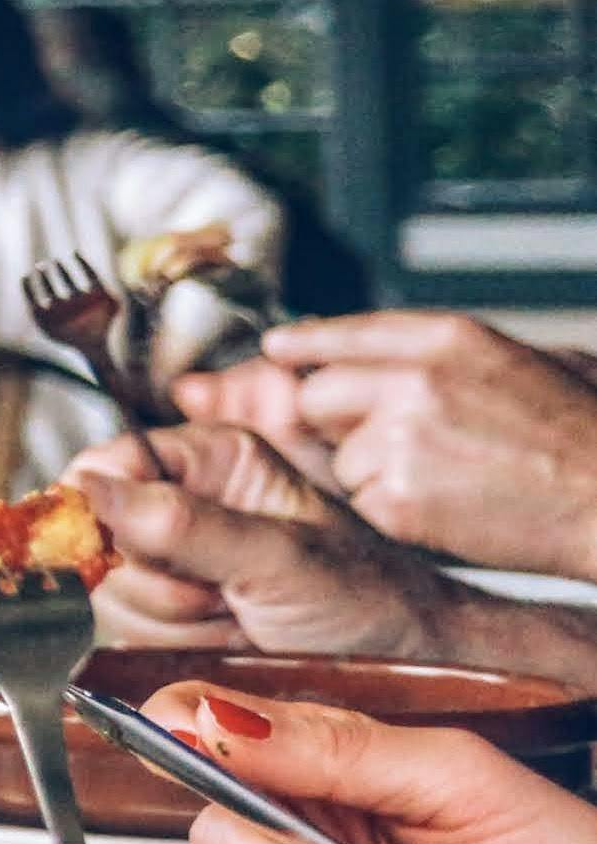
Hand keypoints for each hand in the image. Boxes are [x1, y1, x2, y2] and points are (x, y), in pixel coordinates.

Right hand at [69, 423, 468, 663]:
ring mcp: (173, 560)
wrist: (409, 668)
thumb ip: (185, 524)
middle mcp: (184, 501)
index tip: (123, 548)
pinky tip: (226, 639)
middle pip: (96, 535)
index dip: (97, 507)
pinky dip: (173, 646)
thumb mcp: (280, 559)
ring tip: (238, 619)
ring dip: (169, 619)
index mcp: (212, 460)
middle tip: (222, 596)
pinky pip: (128, 629)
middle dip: (153, 580)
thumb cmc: (370, 600)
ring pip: (109, 589)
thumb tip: (90, 489)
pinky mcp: (170, 612)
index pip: (103, 463)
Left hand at [211, 314, 596, 583]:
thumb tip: (381, 353)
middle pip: (317, 394)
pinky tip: (449, 509)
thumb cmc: (583, 437)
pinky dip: (393, 512)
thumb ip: (446, 354)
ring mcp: (400, 437)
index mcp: (448, 338)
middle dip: (340, 421)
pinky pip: (362, 502)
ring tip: (447, 479)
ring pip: (340, 456)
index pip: (342, 331)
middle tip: (396, 442)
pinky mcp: (396, 497)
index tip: (277, 350)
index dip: (304, 344)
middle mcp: (413, 379)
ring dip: (374, 472)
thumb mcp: (526, 361)